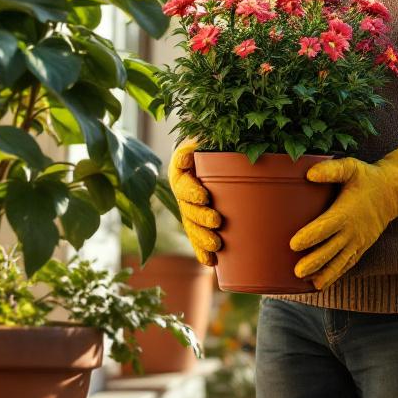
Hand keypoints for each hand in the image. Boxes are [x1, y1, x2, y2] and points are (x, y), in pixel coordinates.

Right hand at [167, 138, 222, 265]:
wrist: (211, 151)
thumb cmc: (211, 141)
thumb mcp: (207, 136)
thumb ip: (199, 142)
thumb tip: (187, 156)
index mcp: (180, 169)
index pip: (182, 182)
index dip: (191, 191)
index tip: (204, 196)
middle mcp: (181, 190)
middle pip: (187, 207)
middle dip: (200, 217)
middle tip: (216, 222)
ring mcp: (188, 206)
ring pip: (190, 225)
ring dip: (201, 237)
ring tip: (216, 245)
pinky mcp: (197, 220)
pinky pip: (196, 237)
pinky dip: (202, 250)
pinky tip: (210, 262)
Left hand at [290, 146, 397, 289]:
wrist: (392, 192)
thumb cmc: (367, 178)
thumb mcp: (351, 167)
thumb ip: (331, 170)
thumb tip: (309, 174)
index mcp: (346, 212)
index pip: (326, 227)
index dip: (310, 236)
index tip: (293, 244)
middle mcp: (353, 230)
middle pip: (331, 250)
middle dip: (314, 262)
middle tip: (297, 271)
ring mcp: (358, 242)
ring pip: (340, 262)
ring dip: (325, 274)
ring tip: (310, 283)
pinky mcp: (361, 248)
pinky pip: (348, 264)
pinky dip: (335, 274)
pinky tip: (320, 282)